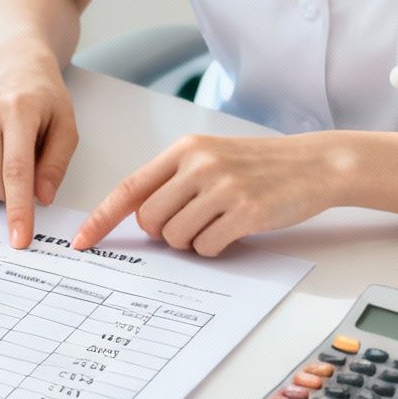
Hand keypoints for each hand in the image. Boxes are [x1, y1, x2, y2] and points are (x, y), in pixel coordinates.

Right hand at [0, 50, 78, 248]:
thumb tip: (41, 198)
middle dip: (9, 197)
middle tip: (24, 182)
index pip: (16, 170)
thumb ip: (56, 164)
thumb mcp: (65, 126)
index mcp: (19, 110)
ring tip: (4, 168)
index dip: (18, 209)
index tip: (19, 238)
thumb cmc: (42, 98)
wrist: (14, 67)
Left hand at [72, 133, 347, 255]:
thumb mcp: (212, 158)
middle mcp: (199, 165)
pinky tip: (234, 230)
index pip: (130, 189)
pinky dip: (215, 248)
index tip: (83, 240)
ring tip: (217, 223)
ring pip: (176, 237)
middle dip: (164, 232)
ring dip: (191, 241)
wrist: (314, 164)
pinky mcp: (245, 212)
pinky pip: (207, 247)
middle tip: (193, 223)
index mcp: (185, 151)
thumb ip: (175, 179)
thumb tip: (138, 216)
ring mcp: (223, 188)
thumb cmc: (261, 165)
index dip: (102, 218)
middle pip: (150, 220)